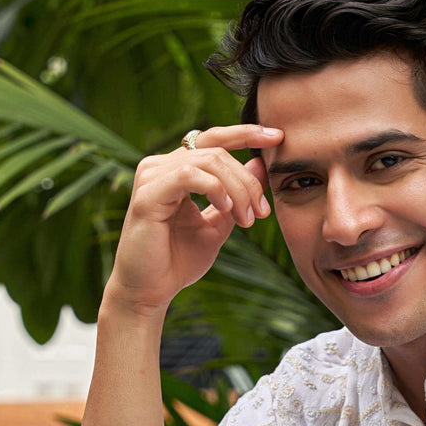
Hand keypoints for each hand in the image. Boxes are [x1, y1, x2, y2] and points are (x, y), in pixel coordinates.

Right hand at [106, 123, 284, 317]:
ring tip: (246, 220)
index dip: (245, 134)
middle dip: (248, 182)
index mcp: (176, 170)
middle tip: (261, 213)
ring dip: (237, 189)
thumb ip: (237, 195)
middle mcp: (160, 166)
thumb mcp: (219, 223)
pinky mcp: (147, 194)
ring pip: (208, 161)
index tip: (278, 137)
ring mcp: (152, 177)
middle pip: (217, 152)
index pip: (213, 140)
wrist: (149, 291)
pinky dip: (214, 189)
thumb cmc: (178, 261)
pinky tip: (226, 210)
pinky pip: (188, 175)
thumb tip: (260, 164)